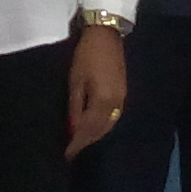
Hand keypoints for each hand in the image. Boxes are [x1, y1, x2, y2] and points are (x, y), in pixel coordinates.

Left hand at [65, 21, 127, 158]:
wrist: (106, 36)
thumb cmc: (86, 56)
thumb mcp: (75, 81)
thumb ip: (75, 107)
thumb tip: (72, 129)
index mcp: (102, 101)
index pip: (88, 129)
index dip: (77, 143)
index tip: (67, 155)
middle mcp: (116, 104)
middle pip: (101, 130)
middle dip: (86, 142)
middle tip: (72, 152)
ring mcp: (122, 98)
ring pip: (109, 125)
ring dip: (95, 135)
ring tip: (81, 142)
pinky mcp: (123, 93)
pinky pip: (114, 116)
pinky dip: (103, 126)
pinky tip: (95, 127)